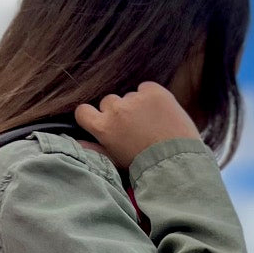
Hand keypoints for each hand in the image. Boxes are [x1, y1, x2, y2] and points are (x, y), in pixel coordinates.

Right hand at [74, 82, 201, 170]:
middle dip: (117, 112)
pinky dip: (151, 97)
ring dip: (136, 105)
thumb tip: (77, 142)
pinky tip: (158, 112)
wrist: (176, 160)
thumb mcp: (115, 161)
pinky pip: (146, 88)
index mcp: (104, 127)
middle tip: (132, 127)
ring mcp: (136, 99)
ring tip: (150, 122)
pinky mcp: (154, 91)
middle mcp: (117, 109)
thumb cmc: (144, 165)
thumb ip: (94, 149)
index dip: (91, 116)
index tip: (101, 121)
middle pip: (108, 102)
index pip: (83, 111)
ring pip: (129, 96)